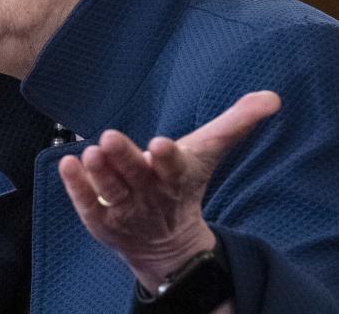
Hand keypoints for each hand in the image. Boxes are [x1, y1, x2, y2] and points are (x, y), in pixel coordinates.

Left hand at [58, 90, 280, 290]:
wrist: (166, 241)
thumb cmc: (183, 184)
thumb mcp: (208, 151)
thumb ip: (236, 123)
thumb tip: (272, 98)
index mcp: (176, 178)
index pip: (174, 167)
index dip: (168, 157)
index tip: (161, 143)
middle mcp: (150, 195)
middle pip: (137, 177)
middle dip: (124, 159)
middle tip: (109, 138)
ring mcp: (124, 210)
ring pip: (110, 191)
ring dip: (100, 172)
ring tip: (90, 151)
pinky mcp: (100, 219)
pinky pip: (87, 204)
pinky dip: (77, 187)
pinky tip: (66, 164)